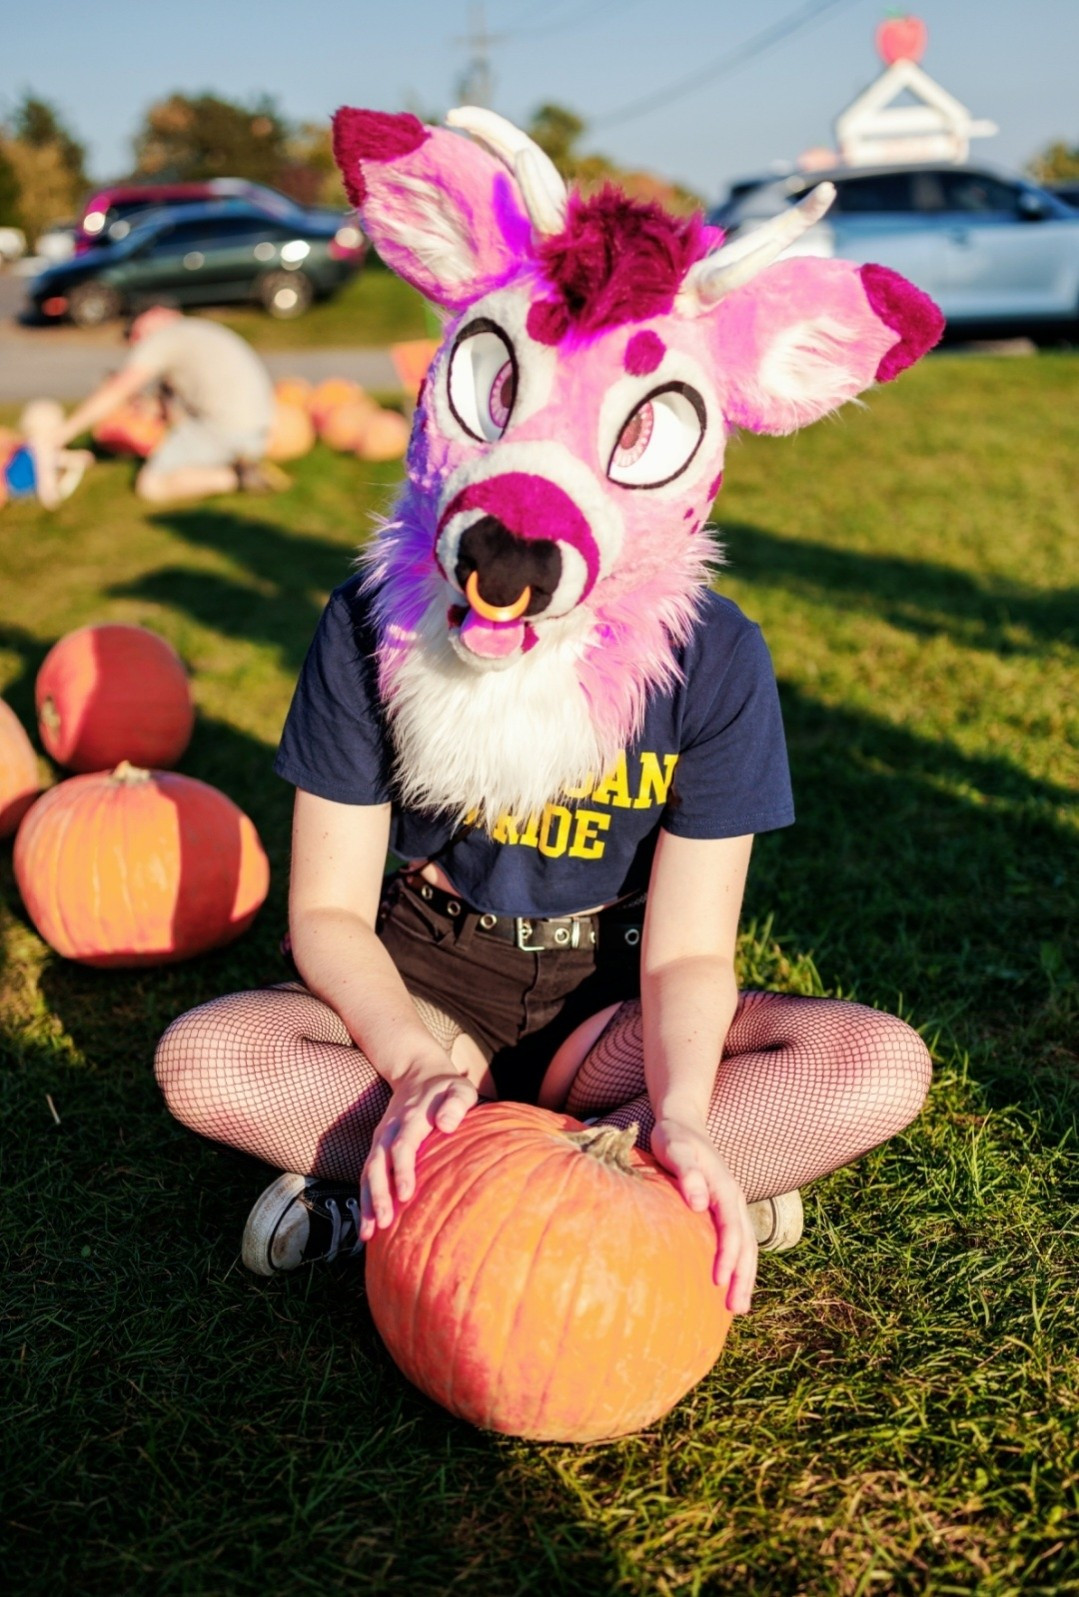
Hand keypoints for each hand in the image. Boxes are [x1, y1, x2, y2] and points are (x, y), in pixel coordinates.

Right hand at [360, 1065, 477, 1241]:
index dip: (402, 1171)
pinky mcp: (378, 1149)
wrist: (418, 1073)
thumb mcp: (459, 1088)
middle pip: (378, 1164)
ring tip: (367, 1234)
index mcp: (410, 1118)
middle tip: (383, 1223)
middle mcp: (389, 1131)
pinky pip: (367, 1176)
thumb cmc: (446, 1088)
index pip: (403, 1146)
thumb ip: (456, 1103)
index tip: (406, 1195)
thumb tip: (446, 1125)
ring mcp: (380, 1140)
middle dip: (378, 1194)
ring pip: (368, 1173)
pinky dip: (365, 1200)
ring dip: (366, 1203)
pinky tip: (368, 1225)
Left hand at [651, 1118, 757, 1314]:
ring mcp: (732, 1206)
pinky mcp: (724, 1211)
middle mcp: (733, 1199)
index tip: (719, 1281)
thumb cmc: (675, 1137)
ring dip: (745, 1276)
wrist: (684, 1124)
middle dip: (744, 1277)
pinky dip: (738, 1265)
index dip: (728, 1256)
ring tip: (738, 1307)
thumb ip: (687, 1171)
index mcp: (724, 1187)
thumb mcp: (675, 1147)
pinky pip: (737, 1242)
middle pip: (746, 1244)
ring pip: (746, 1246)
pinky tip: (729, 1284)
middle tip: (736, 1308)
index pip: (731, 1228)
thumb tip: (699, 1202)